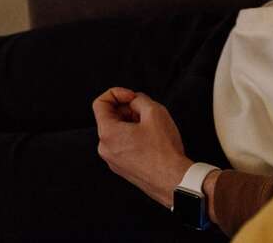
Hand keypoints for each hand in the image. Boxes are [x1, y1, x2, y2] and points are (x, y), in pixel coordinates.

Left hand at [92, 87, 191, 207]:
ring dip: (131, 123)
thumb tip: (135, 101)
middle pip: (109, 118)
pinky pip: (122, 145)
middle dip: (127, 109)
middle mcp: (105, 148)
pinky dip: (132, 137)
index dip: (117, 93)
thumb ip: (140, 99)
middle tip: (146, 112)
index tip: (132, 96)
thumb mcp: (154, 112)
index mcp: (108, 133)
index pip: (100, 103)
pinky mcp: (122, 167)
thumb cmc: (163, 151)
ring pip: (117, 131)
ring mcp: (112, 160)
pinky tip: (150, 140)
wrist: (172, 180)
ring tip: (150, 127)